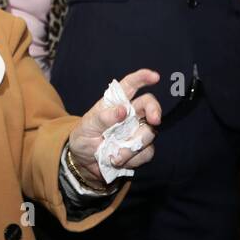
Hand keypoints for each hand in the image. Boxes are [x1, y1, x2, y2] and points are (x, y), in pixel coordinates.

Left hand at [67, 70, 160, 186]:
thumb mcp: (87, 126)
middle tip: (154, 120)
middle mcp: (131, 115)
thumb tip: (123, 110)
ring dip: (133, 146)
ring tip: (114, 155)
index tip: (154, 77)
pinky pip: (146, 152)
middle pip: (150, 106)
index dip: (142, 78)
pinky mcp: (141, 150)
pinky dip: (132, 159)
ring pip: (149, 132)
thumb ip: (103, 117)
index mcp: (116, 103)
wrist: (83, 162)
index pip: (131, 85)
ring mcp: (137, 132)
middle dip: (155, 111)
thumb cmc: (84, 137)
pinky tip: (117, 160)